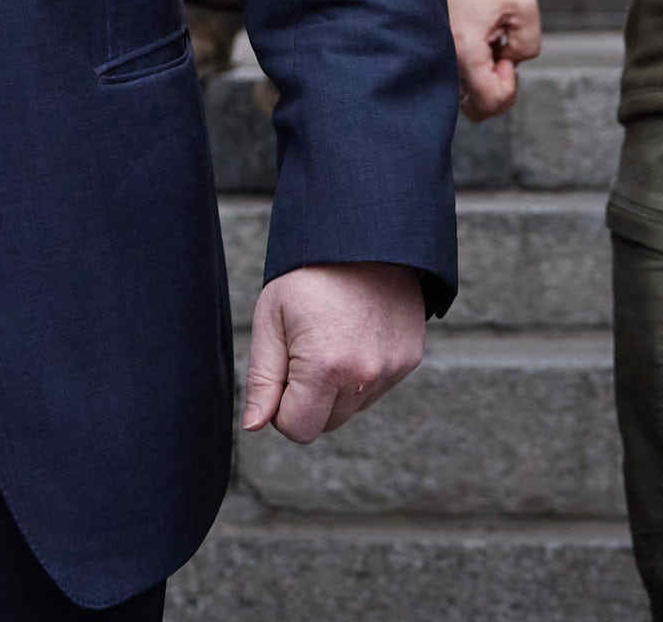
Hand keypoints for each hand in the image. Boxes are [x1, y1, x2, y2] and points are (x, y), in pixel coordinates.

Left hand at [241, 261, 425, 443]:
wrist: (365, 234)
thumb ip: (262, 378)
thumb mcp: (271, 317)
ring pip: (351, 408)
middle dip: (308, 398)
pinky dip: (361, 372)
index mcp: (325, 367)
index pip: (298, 429)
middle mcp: (364, 375)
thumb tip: (254, 425)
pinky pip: (375, 388)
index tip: (281, 371)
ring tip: (331, 336)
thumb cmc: (308, 274)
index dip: (281, 408)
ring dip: (336, 387)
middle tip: (305, 347)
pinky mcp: (408, 360)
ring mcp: (391, 369)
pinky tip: (355, 334)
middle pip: (325, 423)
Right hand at [447, 0, 541, 120]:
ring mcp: (439, 65)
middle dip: (498, 91)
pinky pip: (459, 90)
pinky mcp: (437, 64)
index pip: (489, 100)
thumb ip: (529, 43)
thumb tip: (510, 62)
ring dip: (486, 86)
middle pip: (477, 111)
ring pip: (468, 103)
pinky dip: (475, 81)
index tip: (507, 57)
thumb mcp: (525, 6)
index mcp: (464, 49)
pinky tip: (481, 55)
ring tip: (490, 54)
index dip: (508, 87)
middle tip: (501, 60)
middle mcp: (445, 62)